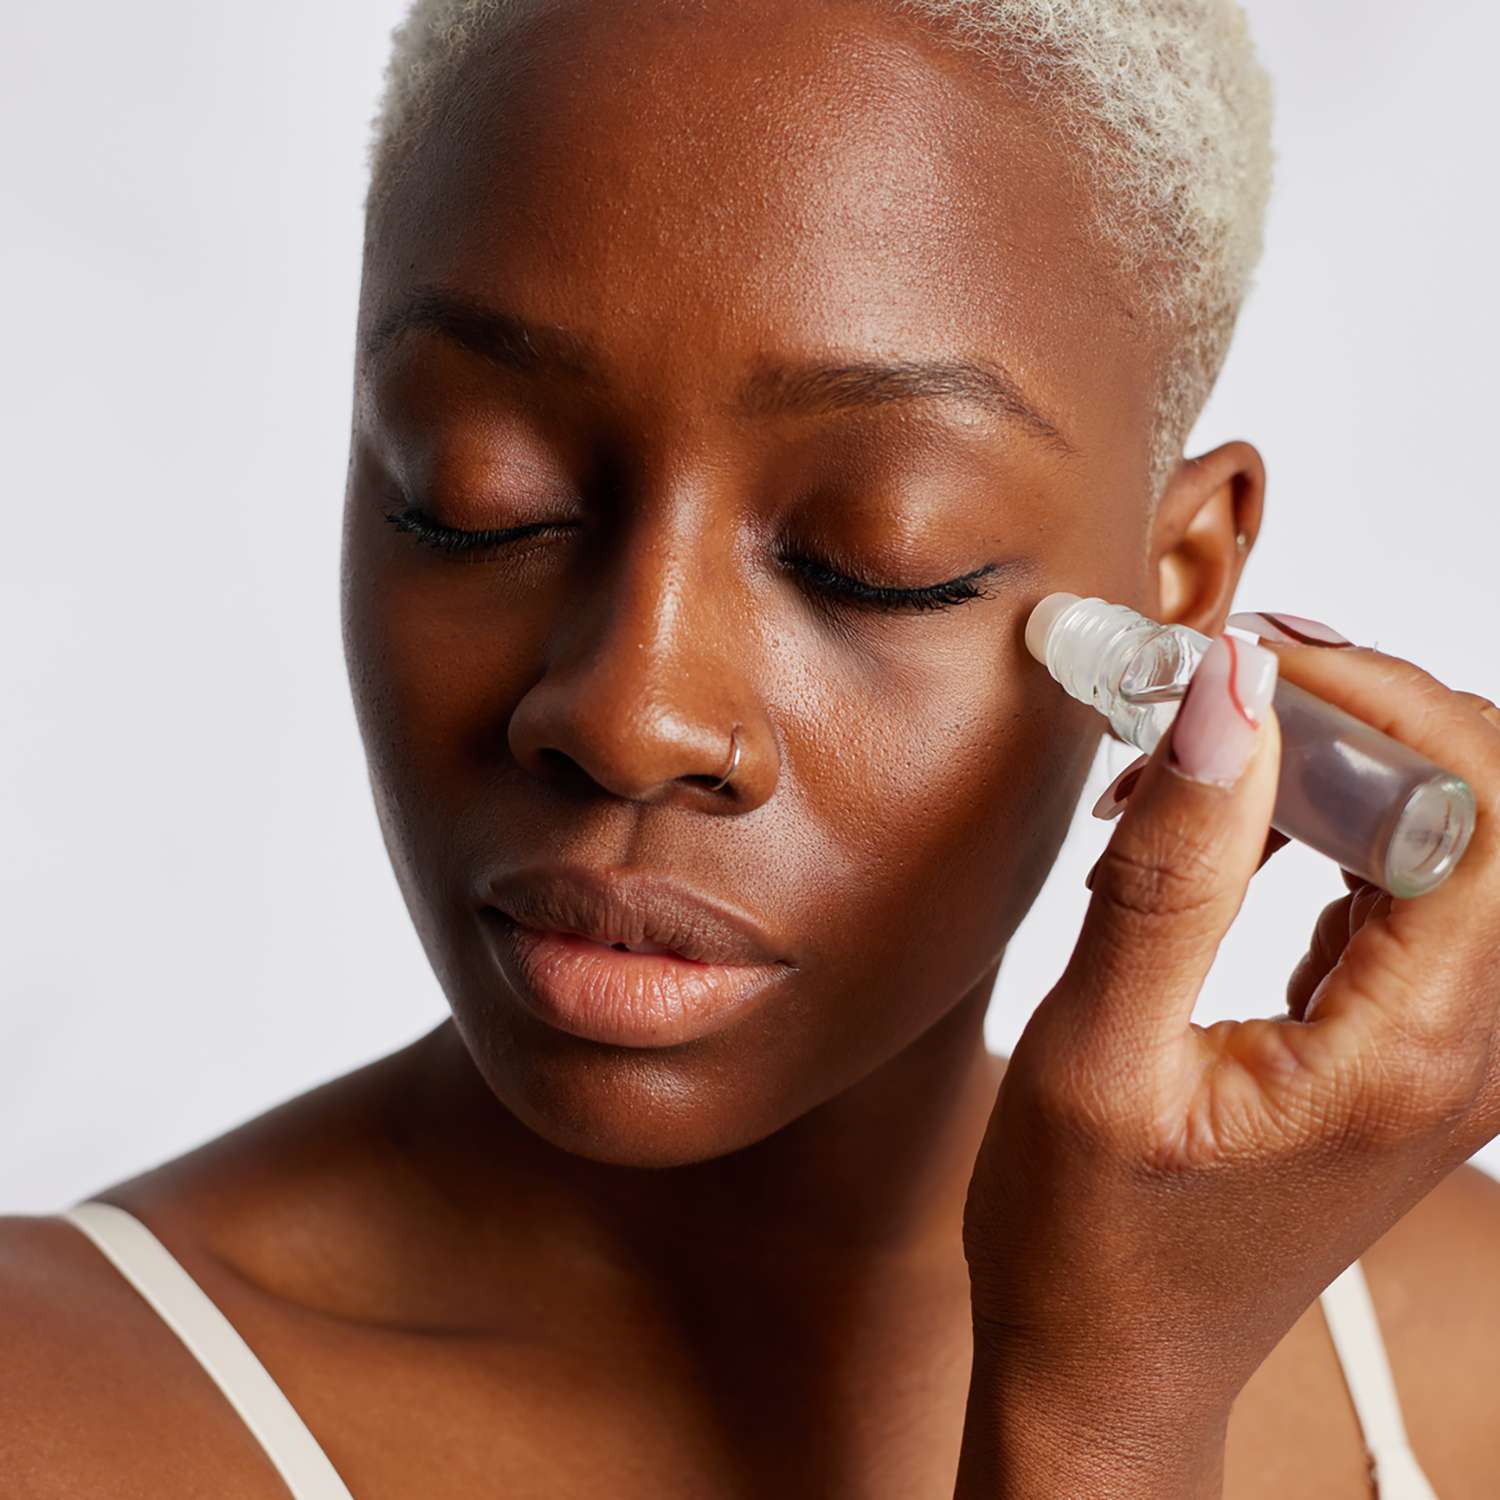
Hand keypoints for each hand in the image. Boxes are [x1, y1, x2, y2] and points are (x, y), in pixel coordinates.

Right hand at [954, 624, 1499, 1498]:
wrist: (1109, 1363)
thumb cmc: (1087, 1239)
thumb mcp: (1097, 1051)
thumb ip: (1172, 873)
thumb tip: (1221, 697)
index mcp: (1413, 1052)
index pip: (1484, 805)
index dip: (1384, 699)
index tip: (1253, 662)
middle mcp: (1468, 1050)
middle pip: (1492, 805)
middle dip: (1364, 716)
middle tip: (1220, 700)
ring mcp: (1446, 1051)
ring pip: (1454, 837)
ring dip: (1335, 770)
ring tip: (1193, 778)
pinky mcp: (1403, 1045)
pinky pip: (1408, 890)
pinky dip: (1322, 830)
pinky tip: (1221, 848)